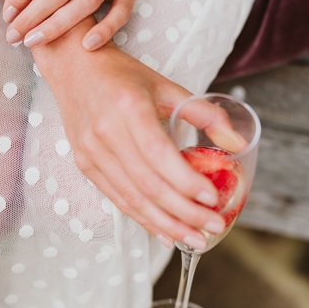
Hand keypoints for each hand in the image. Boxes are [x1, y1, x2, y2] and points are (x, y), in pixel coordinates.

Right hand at [43, 40, 227, 249]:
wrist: (72, 68)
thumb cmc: (121, 75)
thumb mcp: (166, 86)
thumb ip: (204, 113)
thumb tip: (237, 143)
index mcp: (129, 109)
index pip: (159, 156)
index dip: (186, 182)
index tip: (213, 198)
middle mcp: (105, 134)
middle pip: (147, 185)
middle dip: (184, 212)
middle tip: (213, 226)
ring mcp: (91, 152)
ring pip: (131, 198)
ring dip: (166, 223)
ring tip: (194, 239)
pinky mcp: (84, 164)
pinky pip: (116, 198)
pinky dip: (142, 219)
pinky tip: (165, 232)